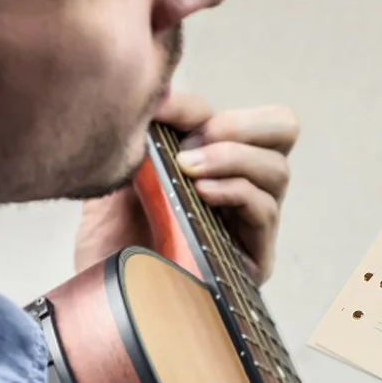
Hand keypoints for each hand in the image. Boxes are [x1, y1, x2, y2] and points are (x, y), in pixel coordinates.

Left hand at [73, 92, 299, 281]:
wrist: (98, 292)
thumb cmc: (108, 239)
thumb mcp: (122, 170)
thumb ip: (149, 130)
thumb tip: (167, 90)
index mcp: (217, 163)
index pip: (245, 116)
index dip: (206, 108)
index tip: (159, 110)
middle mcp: (241, 190)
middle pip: (283, 131)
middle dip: (244, 124)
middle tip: (199, 137)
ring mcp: (249, 226)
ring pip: (278, 170)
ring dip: (234, 158)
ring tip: (190, 169)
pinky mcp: (252, 262)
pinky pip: (266, 212)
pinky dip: (237, 191)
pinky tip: (202, 192)